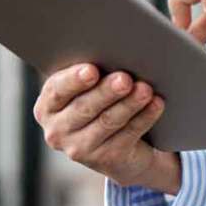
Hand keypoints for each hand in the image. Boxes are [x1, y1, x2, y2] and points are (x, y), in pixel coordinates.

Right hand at [33, 62, 177, 191]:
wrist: (119, 142)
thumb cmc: (105, 96)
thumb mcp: (94, 82)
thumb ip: (97, 65)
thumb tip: (119, 45)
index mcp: (49, 105)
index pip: (57, 91)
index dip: (74, 80)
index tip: (91, 70)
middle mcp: (57, 130)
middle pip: (84, 108)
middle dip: (106, 91)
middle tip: (125, 78)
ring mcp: (79, 149)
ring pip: (107, 122)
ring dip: (129, 104)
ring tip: (146, 89)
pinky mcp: (106, 160)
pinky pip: (127, 136)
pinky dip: (144, 117)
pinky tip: (157, 103)